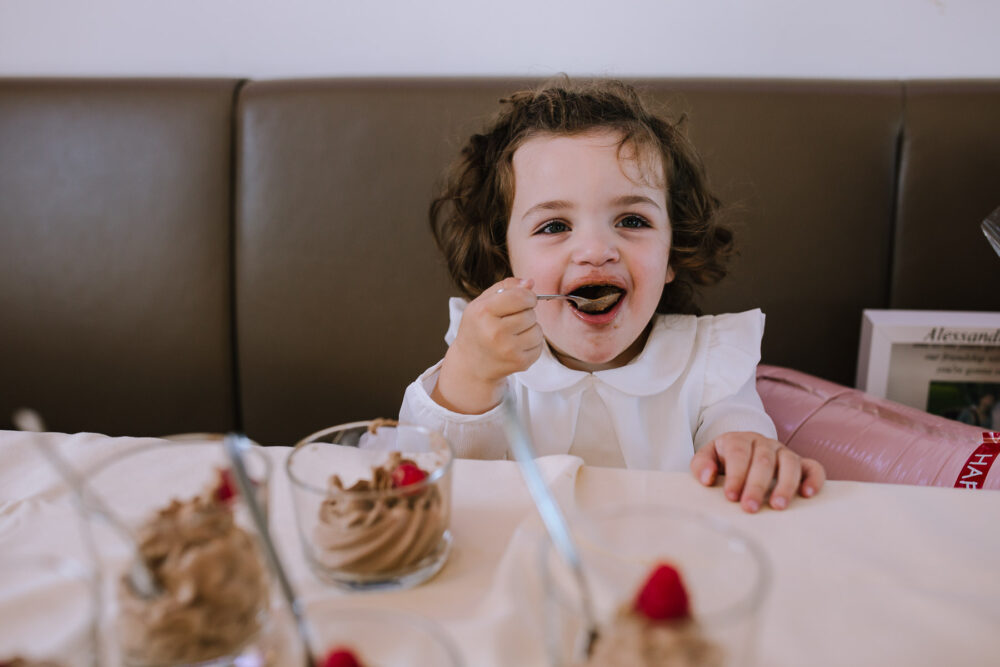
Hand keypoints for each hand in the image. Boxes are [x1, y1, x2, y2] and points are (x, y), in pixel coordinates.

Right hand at [432, 277, 543, 413]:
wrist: (470, 364)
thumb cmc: (478, 328)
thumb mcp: (482, 302)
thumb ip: (506, 287)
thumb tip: (530, 282)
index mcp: (483, 312)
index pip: (520, 297)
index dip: (528, 296)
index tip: (526, 299)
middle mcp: (494, 332)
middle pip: (530, 314)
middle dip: (527, 314)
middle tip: (513, 320)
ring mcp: (507, 350)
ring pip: (538, 330)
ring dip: (531, 329)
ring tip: (515, 333)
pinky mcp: (519, 363)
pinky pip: (539, 346)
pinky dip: (532, 344)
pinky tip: (517, 345)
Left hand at [690, 431, 825, 512]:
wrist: (741, 452)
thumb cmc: (723, 460)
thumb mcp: (707, 458)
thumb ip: (701, 465)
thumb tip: (707, 478)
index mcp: (739, 440)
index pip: (739, 454)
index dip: (735, 475)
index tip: (731, 496)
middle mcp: (764, 443)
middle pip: (763, 461)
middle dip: (756, 486)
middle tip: (750, 508)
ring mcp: (784, 452)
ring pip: (790, 463)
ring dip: (785, 485)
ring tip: (778, 506)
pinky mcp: (801, 463)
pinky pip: (813, 467)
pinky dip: (814, 479)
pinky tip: (808, 494)